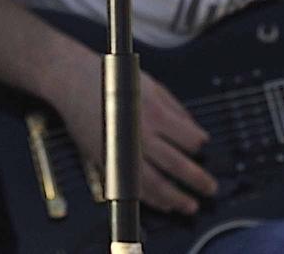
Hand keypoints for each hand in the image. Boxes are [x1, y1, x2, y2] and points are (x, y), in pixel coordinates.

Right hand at [46, 51, 217, 216]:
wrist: (73, 81)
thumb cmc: (111, 79)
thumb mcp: (152, 85)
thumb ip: (176, 109)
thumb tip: (195, 130)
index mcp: (155, 113)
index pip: (189, 139)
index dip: (199, 145)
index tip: (202, 148)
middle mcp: (141, 135)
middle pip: (177, 165)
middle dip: (198, 180)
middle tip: (210, 189)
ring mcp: (123, 152)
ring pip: (156, 184)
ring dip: (176, 198)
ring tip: (190, 205)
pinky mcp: (108, 162)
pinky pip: (132, 188)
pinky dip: (150, 199)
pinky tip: (163, 203)